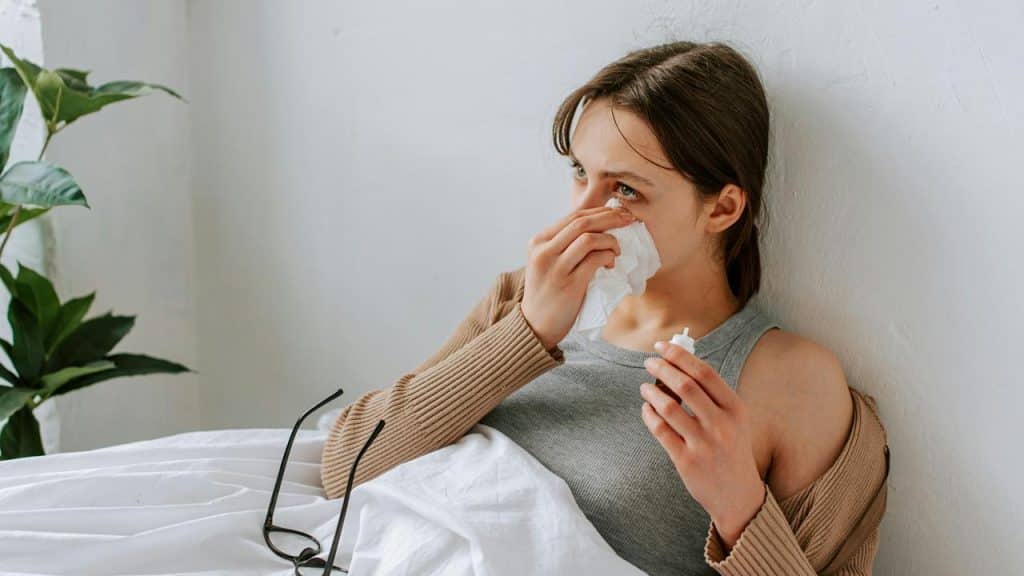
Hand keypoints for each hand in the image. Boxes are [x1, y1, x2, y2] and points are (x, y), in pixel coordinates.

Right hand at [520, 205, 635, 349]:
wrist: (535, 325)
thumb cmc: (547, 292)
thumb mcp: (546, 262)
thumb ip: (564, 244)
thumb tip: (599, 225)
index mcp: (538, 242)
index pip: (573, 215)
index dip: (600, 211)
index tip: (618, 213)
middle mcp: (544, 251)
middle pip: (582, 222)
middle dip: (610, 217)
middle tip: (628, 220)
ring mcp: (556, 268)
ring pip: (589, 238)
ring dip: (610, 240)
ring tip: (616, 250)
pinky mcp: (569, 285)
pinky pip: (595, 260)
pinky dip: (608, 257)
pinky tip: (610, 263)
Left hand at [639, 339, 766, 547]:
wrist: (739, 496)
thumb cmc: (732, 450)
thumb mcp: (734, 421)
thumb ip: (712, 396)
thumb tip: (678, 364)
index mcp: (736, 410)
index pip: (705, 373)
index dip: (680, 355)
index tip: (662, 347)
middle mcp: (722, 425)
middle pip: (685, 386)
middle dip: (662, 368)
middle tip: (649, 362)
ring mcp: (704, 444)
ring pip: (668, 408)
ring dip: (651, 392)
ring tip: (644, 388)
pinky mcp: (686, 461)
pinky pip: (660, 430)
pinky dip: (649, 415)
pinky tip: (646, 409)